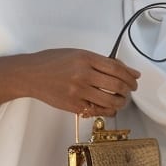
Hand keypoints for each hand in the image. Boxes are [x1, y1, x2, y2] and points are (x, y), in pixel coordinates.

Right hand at [0, 49, 139, 116]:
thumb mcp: (78, 54)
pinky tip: (109, 108)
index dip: (130, 75)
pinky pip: (97, 111)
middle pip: (117, 85)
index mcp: (86, 58)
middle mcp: (83, 74)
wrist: (30, 75)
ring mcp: (78, 91)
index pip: (117, 68)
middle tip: (130, 90)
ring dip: (121, 102)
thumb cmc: (53, 62)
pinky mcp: (73, 105)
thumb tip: (124, 69)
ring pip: (110, 101)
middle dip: (129, 89)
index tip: (135, 78)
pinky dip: (107, 111)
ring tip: (121, 100)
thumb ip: (99, 61)